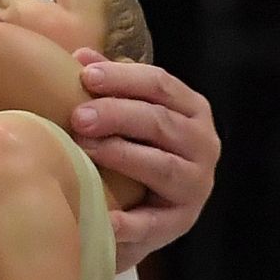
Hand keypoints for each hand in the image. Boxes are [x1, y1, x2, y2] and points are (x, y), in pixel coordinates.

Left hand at [69, 48, 219, 271]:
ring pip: (163, 166)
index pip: (160, 84)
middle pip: (160, 122)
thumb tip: (81, 55)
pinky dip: (130, 223)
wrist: (149, 206)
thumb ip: (110, 83)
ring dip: (122, 155)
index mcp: (190, 109)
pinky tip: (105, 219)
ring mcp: (196, 184)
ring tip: (84, 150)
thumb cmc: (138, 143)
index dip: (123, 78)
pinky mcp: (181, 221)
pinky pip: (155, 223)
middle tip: (78, 116)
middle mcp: (202, 144)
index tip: (85, 76)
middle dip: (117, 114)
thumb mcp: (130, 110)